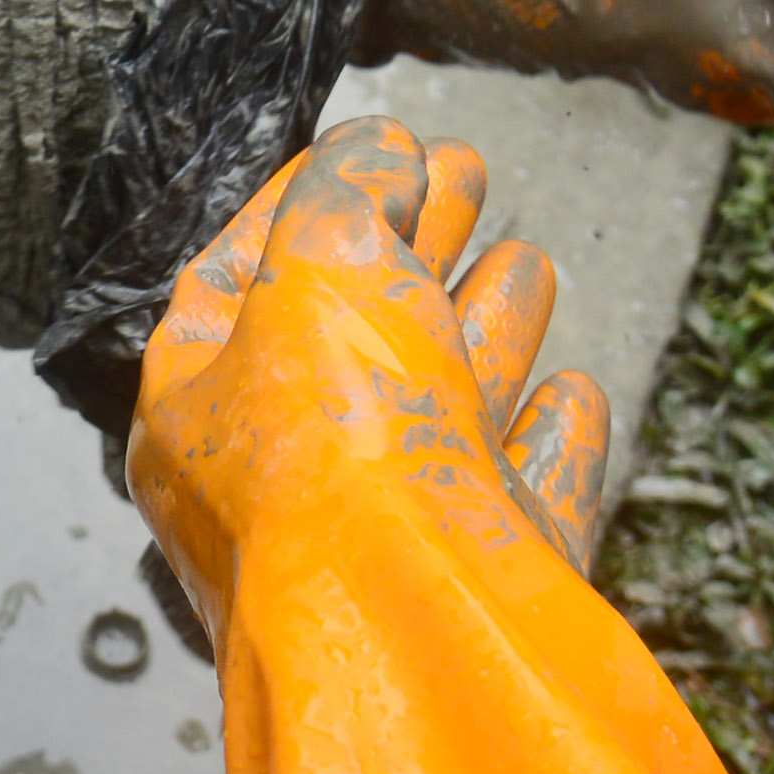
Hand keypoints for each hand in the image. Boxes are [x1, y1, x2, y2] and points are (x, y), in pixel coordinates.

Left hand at [129, 118, 749, 773]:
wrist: (417, 628)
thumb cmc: (333, 452)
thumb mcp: (319, 263)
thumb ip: (347, 190)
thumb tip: (380, 152)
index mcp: (198, 409)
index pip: (238, 275)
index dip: (308, 195)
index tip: (372, 145)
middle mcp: (280, 485)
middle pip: (349, 337)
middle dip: (409, 248)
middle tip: (467, 171)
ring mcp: (387, 543)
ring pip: (437, 415)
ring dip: (484, 328)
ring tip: (527, 257)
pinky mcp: (482, 589)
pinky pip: (513, 502)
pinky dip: (546, 444)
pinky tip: (574, 393)